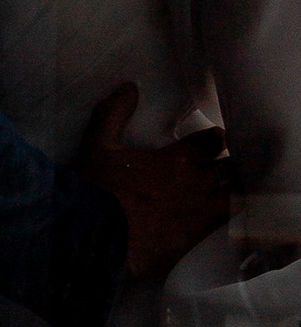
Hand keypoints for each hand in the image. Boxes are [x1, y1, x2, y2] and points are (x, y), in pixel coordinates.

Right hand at [84, 82, 234, 278]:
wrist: (92, 237)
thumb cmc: (96, 191)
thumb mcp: (97, 145)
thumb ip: (114, 114)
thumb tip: (128, 88)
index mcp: (177, 159)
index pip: (213, 141)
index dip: (214, 139)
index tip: (212, 140)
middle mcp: (195, 184)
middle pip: (230, 168)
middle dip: (228, 164)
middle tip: (223, 165)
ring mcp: (199, 213)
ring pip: (234, 196)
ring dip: (232, 190)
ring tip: (229, 190)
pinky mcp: (195, 239)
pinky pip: (225, 225)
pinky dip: (226, 218)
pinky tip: (222, 218)